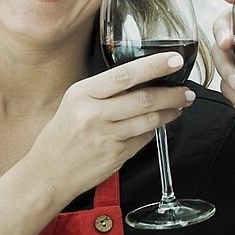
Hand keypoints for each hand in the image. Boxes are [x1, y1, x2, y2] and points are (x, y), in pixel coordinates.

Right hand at [29, 52, 194, 203]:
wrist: (48, 173)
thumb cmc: (62, 134)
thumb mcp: (75, 102)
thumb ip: (104, 89)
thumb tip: (142, 77)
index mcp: (83, 93)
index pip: (125, 74)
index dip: (154, 66)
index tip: (174, 60)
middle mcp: (94, 114)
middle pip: (144, 99)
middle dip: (172, 93)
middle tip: (186, 90)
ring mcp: (106, 137)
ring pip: (149, 120)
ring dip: (170, 112)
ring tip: (179, 105)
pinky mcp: (116, 156)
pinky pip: (144, 138)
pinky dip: (154, 129)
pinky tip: (158, 124)